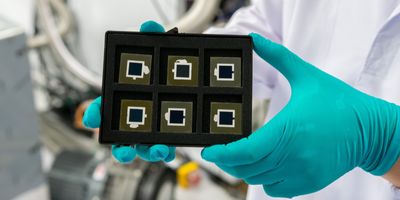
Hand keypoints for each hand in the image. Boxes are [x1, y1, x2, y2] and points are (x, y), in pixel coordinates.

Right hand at [82, 21, 174, 163]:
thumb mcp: (158, 48)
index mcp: (121, 99)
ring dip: (148, 152)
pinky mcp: (164, 137)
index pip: (102, 108)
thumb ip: (151, 36)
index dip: (95, 114)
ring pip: (141, 147)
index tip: (92, 119)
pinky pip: (162, 147)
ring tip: (158, 150)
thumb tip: (149, 28)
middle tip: (124, 151)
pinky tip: (170, 148)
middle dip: (120, 148)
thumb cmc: (162, 67)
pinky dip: (165, 150)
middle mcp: (130, 118)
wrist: (184, 78)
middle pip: (119, 137)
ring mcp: (147, 130)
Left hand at [201, 33, 399, 197]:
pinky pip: (275, 190)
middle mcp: (292, 156)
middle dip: (228, 161)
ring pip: (258, 180)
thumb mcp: (307, 75)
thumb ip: (278, 57)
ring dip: (246, 169)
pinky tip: (266, 166)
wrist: (369, 129)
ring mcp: (301, 173)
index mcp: (288, 130)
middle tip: (222, 151)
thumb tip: (256, 40)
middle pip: (246, 168)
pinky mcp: (309, 183)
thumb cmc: (338, 103)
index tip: (209, 150)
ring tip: (242, 156)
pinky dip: (265, 180)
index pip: (245, 152)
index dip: (222, 154)